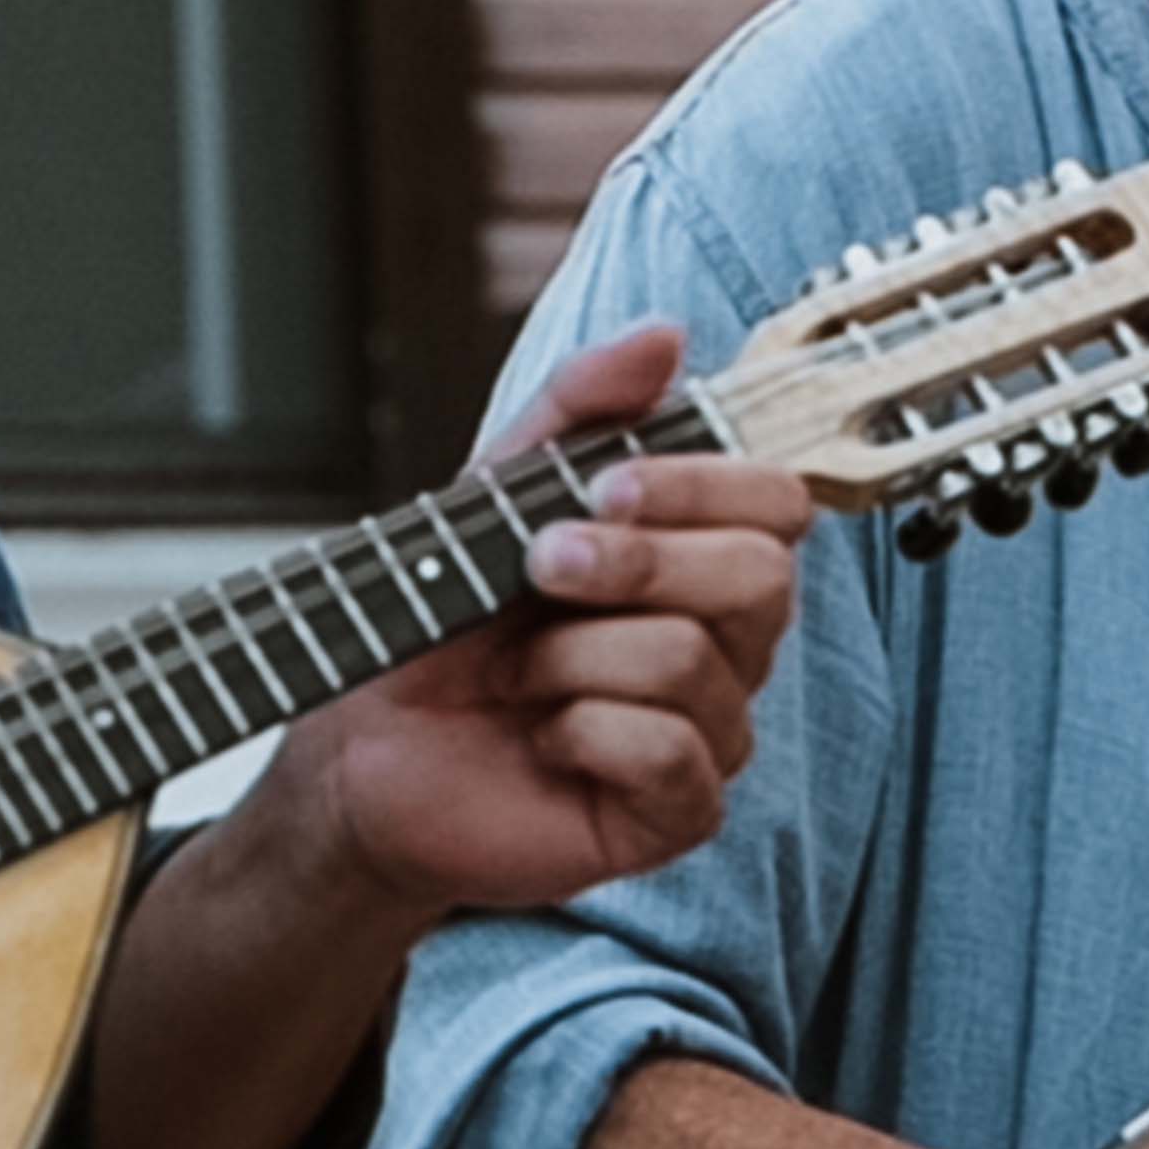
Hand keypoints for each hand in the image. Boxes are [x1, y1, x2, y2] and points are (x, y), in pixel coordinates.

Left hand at [258, 323, 812, 918]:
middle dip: (635, 561)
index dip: (699, 486)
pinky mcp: (678, 813)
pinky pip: (671, 755)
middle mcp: (729, 643)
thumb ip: (580, 408)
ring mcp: (712, 731)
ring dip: (573, 655)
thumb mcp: (499, 489)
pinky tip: (542, 735)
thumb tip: (666, 335)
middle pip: (761, 578)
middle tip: (538, 568)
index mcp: (704, 558)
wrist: (370, 745)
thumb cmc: (447, 620)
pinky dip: (584, 731)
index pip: (777, 504)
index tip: (598, 487)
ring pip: (695, 661)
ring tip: (517, 671)